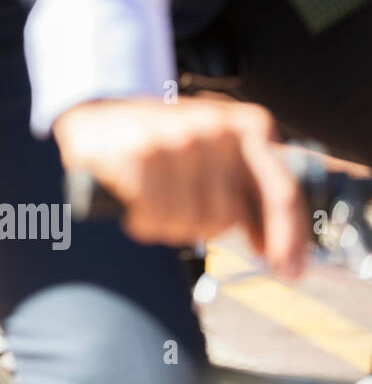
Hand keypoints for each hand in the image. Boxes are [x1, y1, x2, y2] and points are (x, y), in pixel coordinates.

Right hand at [53, 97, 307, 278]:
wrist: (94, 112)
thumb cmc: (159, 139)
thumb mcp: (213, 149)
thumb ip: (246, 188)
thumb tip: (279, 251)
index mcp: (245, 124)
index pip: (280, 190)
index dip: (287, 237)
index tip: (288, 271)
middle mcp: (216, 127)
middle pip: (225, 218)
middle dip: (195, 224)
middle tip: (172, 204)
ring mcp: (178, 140)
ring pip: (189, 223)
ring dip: (165, 224)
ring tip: (149, 197)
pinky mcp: (141, 156)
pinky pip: (153, 218)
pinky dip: (141, 220)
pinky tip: (132, 198)